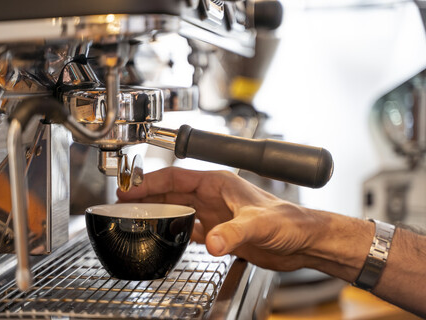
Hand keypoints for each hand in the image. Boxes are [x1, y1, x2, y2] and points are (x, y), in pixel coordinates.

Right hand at [116, 167, 324, 270]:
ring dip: (157, 213)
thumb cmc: (288, 221)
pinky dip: (173, 230)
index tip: (130, 189)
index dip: (150, 182)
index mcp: (219, 183)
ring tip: (137, 219)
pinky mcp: (220, 230)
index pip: (176, 178)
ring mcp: (215, 213)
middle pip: (171, 192)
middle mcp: (214, 196)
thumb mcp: (259, 224)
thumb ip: (234, 233)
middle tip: (124, 204)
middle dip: (147, 197)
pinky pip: (188, 227)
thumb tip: (211, 242)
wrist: (301, 241)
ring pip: (177, 208)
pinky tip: (164, 236)